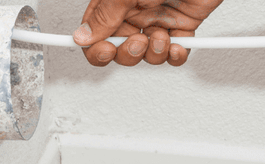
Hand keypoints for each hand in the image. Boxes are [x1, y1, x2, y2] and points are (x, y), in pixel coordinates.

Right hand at [72, 0, 222, 66]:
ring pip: (147, 53)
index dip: (96, 48)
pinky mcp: (181, 24)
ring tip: (163, 37)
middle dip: (129, 53)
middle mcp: (134, 10)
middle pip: (120, 47)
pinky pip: (174, 51)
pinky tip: (177, 47)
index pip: (95, 31)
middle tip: (139, 42)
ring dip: (155, 54)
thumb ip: (106, 14)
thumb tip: (83, 36)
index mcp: (115, 0)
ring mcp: (157, 18)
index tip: (106, 51)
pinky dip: (176, 56)